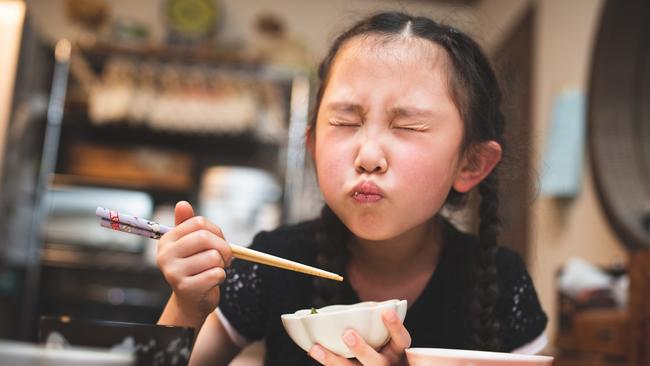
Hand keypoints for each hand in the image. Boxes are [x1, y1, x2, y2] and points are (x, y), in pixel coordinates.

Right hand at [157, 201, 232, 320]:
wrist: (191, 301)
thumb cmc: (194, 267)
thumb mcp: (191, 244)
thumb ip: (187, 224)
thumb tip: (182, 204)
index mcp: (167, 240)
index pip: (199, 223)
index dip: (217, 231)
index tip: (219, 241)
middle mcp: (165, 255)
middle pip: (204, 238)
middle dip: (223, 247)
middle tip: (225, 257)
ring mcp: (173, 273)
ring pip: (213, 257)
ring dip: (221, 264)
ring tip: (214, 270)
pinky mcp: (186, 288)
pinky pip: (216, 274)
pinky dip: (221, 277)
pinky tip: (212, 281)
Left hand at [308, 310, 410, 365]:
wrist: (385, 365)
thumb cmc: (385, 346)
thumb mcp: (390, 339)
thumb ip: (381, 325)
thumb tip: (372, 304)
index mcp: (397, 352)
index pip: (402, 340)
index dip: (396, 327)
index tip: (386, 312)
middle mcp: (386, 365)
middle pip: (376, 362)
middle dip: (361, 349)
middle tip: (347, 334)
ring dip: (333, 360)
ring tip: (316, 348)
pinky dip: (327, 361)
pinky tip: (313, 349)